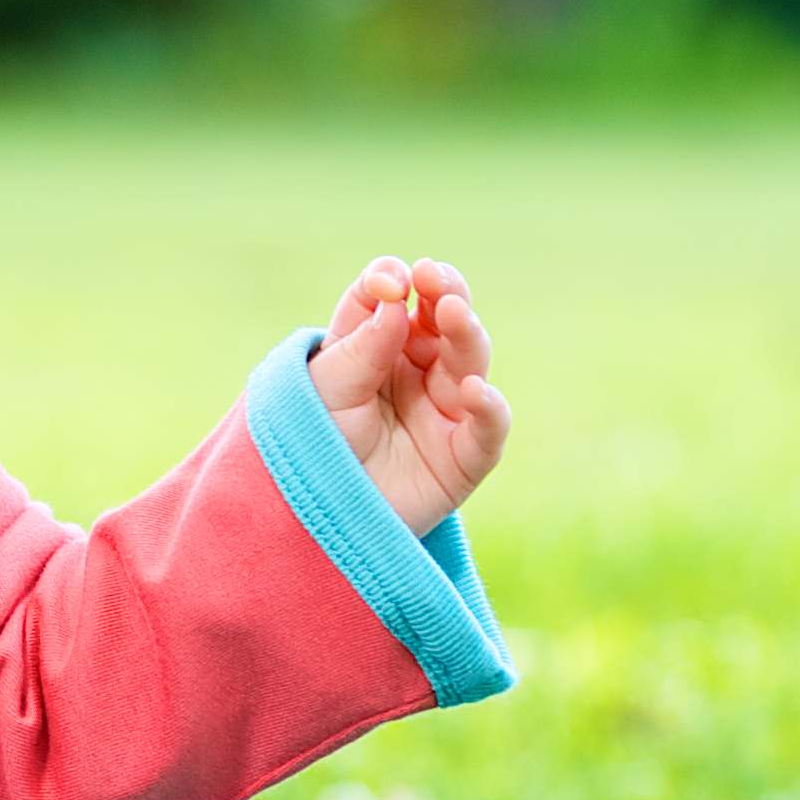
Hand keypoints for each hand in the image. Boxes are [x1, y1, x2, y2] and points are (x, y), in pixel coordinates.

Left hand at [310, 255, 509, 531]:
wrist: (311, 520)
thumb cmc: (312, 445)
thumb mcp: (324, 390)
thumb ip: (360, 348)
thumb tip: (395, 301)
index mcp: (375, 346)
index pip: (391, 300)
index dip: (392, 282)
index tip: (391, 280)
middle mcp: (417, 371)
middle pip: (441, 322)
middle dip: (445, 294)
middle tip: (437, 278)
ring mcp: (444, 410)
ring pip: (470, 363)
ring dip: (466, 334)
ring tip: (453, 313)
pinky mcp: (464, 456)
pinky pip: (488, 427)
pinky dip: (489, 408)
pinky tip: (473, 390)